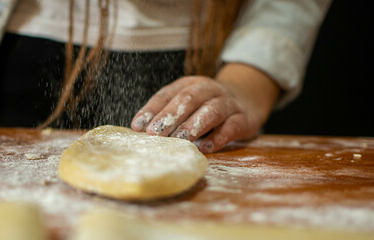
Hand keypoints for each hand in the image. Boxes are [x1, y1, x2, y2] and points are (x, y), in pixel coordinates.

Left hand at [131, 63, 279, 152]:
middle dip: (170, 116)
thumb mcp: (185, 105)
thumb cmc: (205, 107)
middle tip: (155, 133)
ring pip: (211, 111)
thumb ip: (166, 114)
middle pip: (189, 98)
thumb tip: (140, 130)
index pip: (167, 94)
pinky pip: (231, 127)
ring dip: (194, 125)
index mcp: (189, 84)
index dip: (152, 110)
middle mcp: (208, 89)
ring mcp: (227, 103)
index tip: (138, 126)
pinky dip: (219, 137)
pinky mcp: (242, 119)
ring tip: (180, 139)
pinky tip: (206, 147)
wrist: (246, 100)